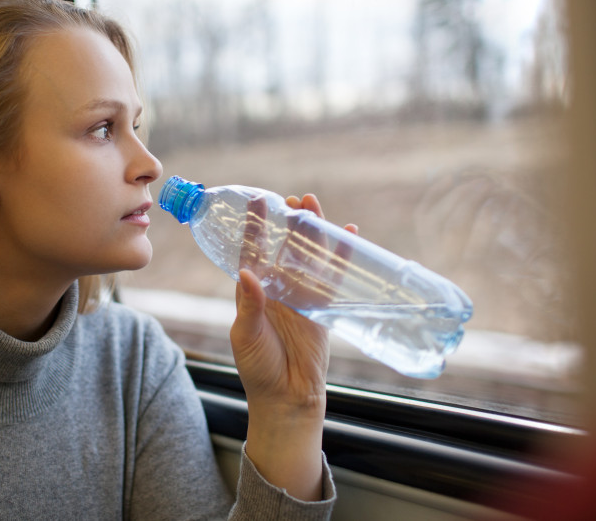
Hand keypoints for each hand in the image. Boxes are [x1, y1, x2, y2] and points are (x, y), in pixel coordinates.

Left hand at [230, 193, 356, 500]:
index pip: (253, 249)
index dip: (255, 225)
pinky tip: (350, 232)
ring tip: (314, 204)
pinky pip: (334, 275)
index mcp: (253, 290)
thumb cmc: (257, 367)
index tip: (257, 200)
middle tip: (294, 198)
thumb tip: (247, 271)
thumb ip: (249, 304)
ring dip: (314, 231)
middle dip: (289, 221)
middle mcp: (278, 287)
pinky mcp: (324, 306)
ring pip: (309, 255)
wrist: (286, 397)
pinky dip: (342, 254)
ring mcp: (302, 294)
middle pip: (285, 245)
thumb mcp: (245, 335)